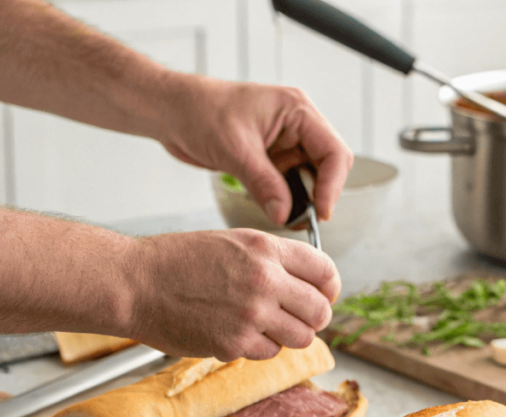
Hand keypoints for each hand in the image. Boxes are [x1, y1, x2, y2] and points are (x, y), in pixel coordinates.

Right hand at [126, 229, 340, 360]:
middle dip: (314, 317)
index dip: (329, 287)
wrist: (133, 283)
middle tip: (298, 317)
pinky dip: (258, 347)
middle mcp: (265, 281)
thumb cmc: (178, 261)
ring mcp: (251, 315)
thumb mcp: (234, 242)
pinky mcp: (234, 344)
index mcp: (266, 250)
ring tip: (265, 325)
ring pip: (302, 338)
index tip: (324, 294)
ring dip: (288, 335)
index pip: (325, 272)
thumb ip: (274, 259)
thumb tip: (311, 283)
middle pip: (321, 311)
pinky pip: (269, 352)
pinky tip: (236, 332)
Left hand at [158, 75, 352, 224]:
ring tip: (289, 216)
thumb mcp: (235, 150)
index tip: (320, 211)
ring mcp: (287, 142)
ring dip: (303, 198)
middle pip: (330, 166)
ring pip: (311, 177)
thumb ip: (264, 184)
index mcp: (298, 110)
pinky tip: (276, 209)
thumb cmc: (199, 112)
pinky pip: (291, 183)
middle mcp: (298, 125)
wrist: (171, 111)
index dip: (332, 185)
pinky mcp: (273, 158)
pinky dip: (286, 199)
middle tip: (307, 218)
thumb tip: (285, 215)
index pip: (334, 152)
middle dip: (321, 193)